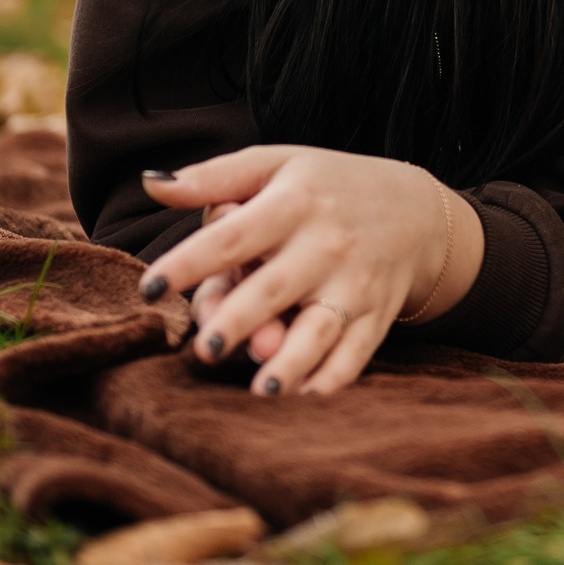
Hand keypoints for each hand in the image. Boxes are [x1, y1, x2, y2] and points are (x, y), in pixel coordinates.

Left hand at [140, 146, 483, 397]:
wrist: (415, 209)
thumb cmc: (326, 187)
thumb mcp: (276, 164)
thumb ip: (213, 178)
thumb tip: (151, 182)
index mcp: (293, 203)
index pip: (233, 235)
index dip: (189, 262)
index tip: (148, 288)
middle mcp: (325, 245)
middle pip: (275, 287)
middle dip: (242, 319)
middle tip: (208, 349)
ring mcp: (354, 285)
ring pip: (321, 328)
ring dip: (292, 360)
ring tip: (262, 390)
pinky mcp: (375, 317)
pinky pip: (355, 354)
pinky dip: (332, 380)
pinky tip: (303, 400)